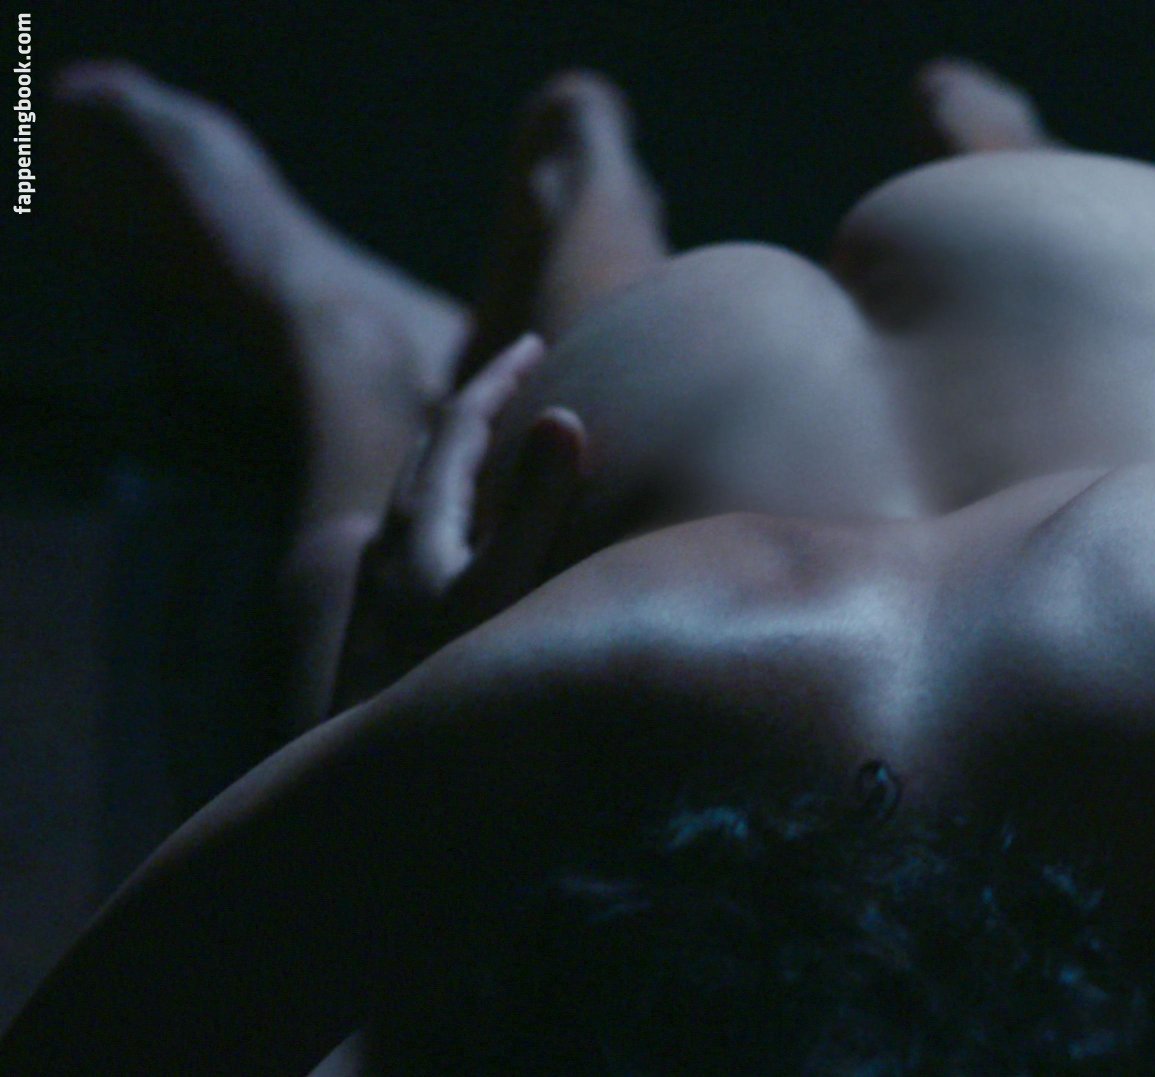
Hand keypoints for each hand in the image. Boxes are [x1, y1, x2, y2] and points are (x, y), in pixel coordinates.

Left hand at [333, 333, 586, 710]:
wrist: (371, 794)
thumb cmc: (448, 691)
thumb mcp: (505, 592)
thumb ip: (536, 507)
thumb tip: (564, 418)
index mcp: (415, 526)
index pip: (456, 423)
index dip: (499, 379)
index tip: (536, 341)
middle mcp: (389, 548)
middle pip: (429, 453)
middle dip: (476, 408)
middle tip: (521, 378)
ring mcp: (382, 591)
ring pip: (420, 500)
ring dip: (461, 461)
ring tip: (503, 451)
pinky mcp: (387, 630)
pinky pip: (423, 542)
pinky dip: (456, 513)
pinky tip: (475, 550)